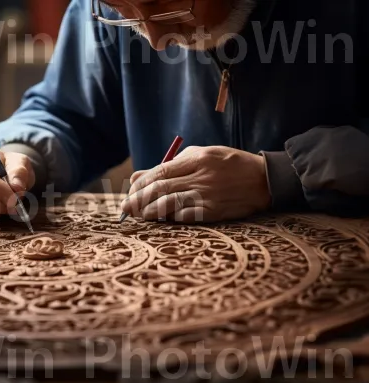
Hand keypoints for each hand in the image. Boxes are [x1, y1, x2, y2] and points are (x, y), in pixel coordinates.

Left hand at [121, 146, 270, 222]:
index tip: (129, 192)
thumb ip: (173, 164)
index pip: (160, 172)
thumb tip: (141, 176)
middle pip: (161, 189)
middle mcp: (200, 177)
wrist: (264, 180)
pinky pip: (187, 217)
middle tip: (126, 208)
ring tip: (140, 215)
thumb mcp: (202, 154)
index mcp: (196, 159)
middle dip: (138, 199)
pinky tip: (162, 220)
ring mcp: (208, 196)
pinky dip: (171, 219)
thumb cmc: (229, 165)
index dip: (140, 184)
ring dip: (150, 211)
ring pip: (170, 204)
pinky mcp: (215, 211)